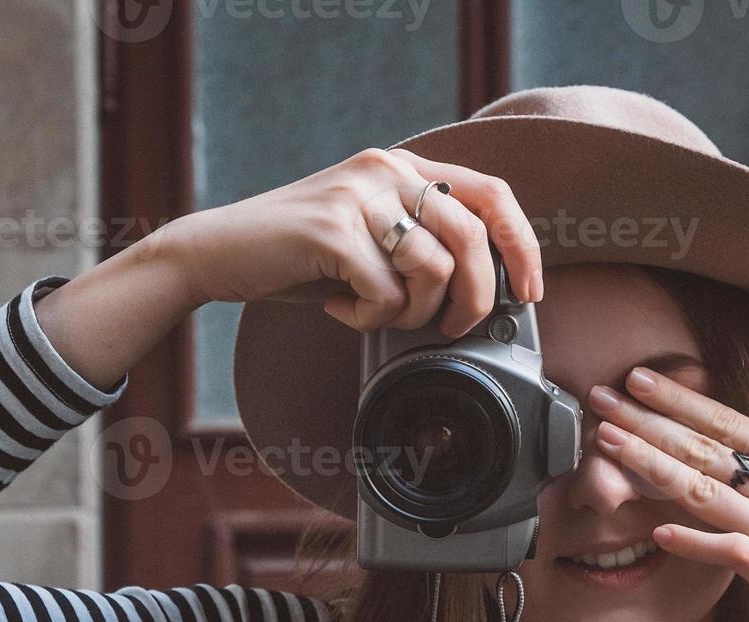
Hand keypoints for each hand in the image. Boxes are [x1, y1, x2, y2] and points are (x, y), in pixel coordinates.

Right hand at [162, 146, 543, 337]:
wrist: (218, 252)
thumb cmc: (299, 257)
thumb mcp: (370, 235)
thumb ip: (420, 241)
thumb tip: (486, 286)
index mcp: (401, 167)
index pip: (493, 194)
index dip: (523, 246)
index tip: (531, 292)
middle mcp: (385, 170)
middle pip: (474, 239)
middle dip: (474, 301)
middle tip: (449, 328)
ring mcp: (358, 196)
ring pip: (435, 271)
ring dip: (413, 313)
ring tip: (374, 313)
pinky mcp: (332, 231)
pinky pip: (387, 294)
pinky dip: (369, 320)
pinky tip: (340, 310)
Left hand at [589, 350, 748, 621]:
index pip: (734, 426)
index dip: (682, 401)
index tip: (640, 379)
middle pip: (707, 453)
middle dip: (648, 424)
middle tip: (597, 398)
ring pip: (709, 496)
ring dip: (654, 469)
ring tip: (608, 445)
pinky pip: (738, 559)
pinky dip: (699, 544)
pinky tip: (659, 532)